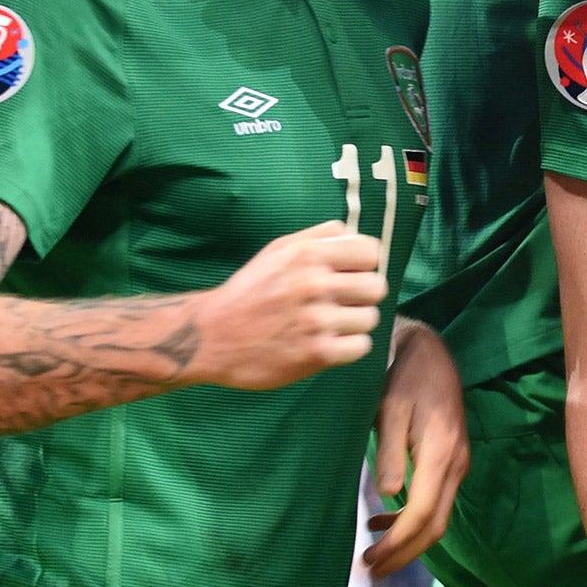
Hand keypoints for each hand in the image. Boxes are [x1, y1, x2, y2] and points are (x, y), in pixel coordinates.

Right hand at [190, 222, 384, 388]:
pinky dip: (348, 347)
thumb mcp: (278, 250)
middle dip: (361, 296)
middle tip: (339, 303)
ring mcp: (317, 320)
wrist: (209, 337)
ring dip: (353, 323)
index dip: (363, 264)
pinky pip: (361, 347)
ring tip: (326, 324)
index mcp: (308, 255)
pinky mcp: (318, 354)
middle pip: (377, 287)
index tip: (349, 274)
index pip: (372, 251)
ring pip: (371, 318)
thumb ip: (320, 237)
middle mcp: (314, 284)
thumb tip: (356, 232)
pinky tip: (325, 342)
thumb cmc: (249, 291)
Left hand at [364, 320, 468, 576]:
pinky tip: (381, 522)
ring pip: (438, 518)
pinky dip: (410, 519)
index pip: (423, 513)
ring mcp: (457, 464)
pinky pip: (435, 502)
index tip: (370, 561)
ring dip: (407, 541)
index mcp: (442, 453)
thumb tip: (388, 494)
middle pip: (435, 525)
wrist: (429, 352)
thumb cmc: (404, 377)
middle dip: (404, 553)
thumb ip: (389, 451)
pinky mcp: (449, 461)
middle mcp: (456, 465)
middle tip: (370, 572)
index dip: (397, 544)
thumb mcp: (390, 410)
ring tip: (373, 557)